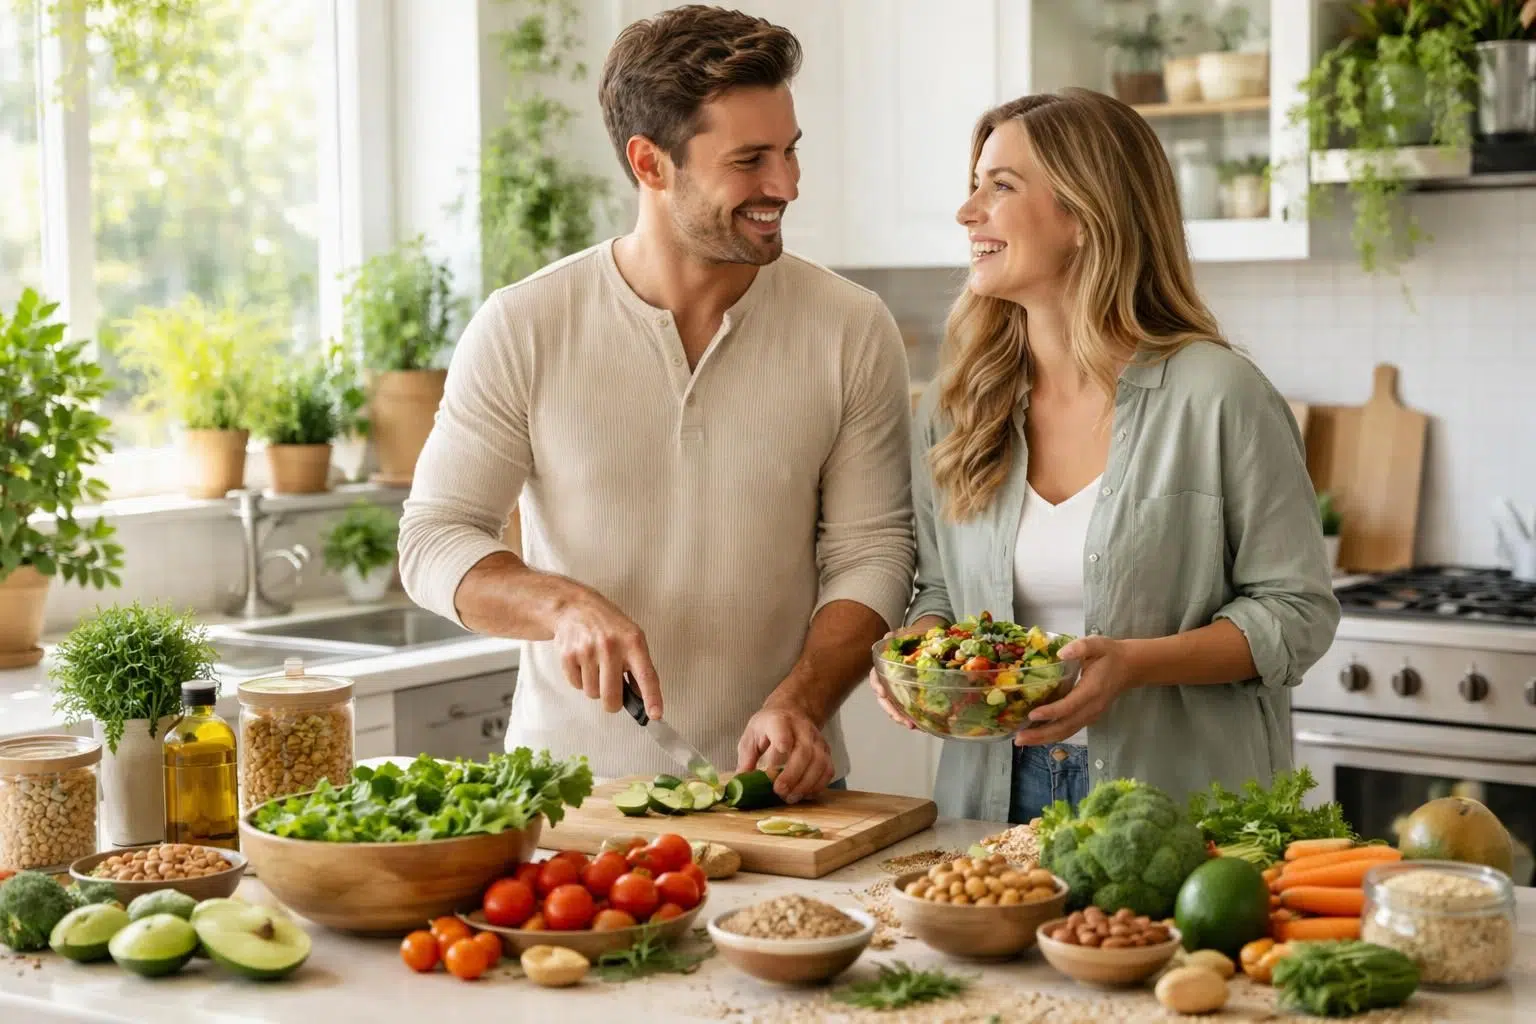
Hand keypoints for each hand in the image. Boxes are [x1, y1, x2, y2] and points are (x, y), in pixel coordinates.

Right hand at [552, 588, 662, 718]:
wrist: (575, 607)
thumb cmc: (608, 625)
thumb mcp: (631, 638)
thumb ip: (639, 666)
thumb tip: (644, 698)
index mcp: (633, 642)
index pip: (646, 675)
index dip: (652, 698)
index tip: (655, 715)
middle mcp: (611, 646)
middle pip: (612, 697)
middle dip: (612, 702)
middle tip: (613, 692)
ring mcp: (588, 651)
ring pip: (592, 694)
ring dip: (595, 686)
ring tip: (596, 665)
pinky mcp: (568, 656)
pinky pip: (576, 685)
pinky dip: (580, 679)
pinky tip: (583, 662)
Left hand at [737, 705, 834, 803]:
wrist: (792, 711)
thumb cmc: (768, 727)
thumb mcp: (751, 736)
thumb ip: (746, 758)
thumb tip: (741, 783)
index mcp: (778, 721)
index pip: (782, 728)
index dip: (782, 739)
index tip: (779, 753)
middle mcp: (802, 729)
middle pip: (804, 751)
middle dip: (792, 774)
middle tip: (779, 791)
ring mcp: (817, 740)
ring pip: (820, 763)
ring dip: (806, 784)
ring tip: (790, 797)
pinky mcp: (826, 752)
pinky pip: (828, 771)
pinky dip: (817, 786)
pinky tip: (804, 794)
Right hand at [868, 622, 933, 730]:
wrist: (928, 639)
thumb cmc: (914, 637)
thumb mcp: (906, 633)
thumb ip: (896, 636)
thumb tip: (889, 636)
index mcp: (884, 666)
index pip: (875, 677)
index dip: (877, 686)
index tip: (883, 693)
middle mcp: (888, 680)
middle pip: (884, 699)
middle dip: (891, 710)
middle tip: (903, 720)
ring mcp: (899, 689)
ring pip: (894, 707)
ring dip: (901, 717)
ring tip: (912, 726)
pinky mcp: (911, 695)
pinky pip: (907, 709)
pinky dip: (911, 717)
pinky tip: (921, 724)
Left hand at [1012, 635, 1133, 746]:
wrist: (1129, 667)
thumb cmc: (1110, 654)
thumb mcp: (1097, 644)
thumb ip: (1081, 647)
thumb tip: (1061, 653)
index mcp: (1092, 690)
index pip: (1070, 706)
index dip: (1051, 712)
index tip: (1031, 715)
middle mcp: (1092, 708)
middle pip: (1066, 726)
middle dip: (1041, 734)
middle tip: (1018, 739)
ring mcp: (1091, 715)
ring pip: (1067, 732)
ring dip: (1044, 739)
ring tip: (1022, 741)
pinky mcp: (1088, 718)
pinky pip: (1069, 730)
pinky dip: (1052, 735)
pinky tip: (1036, 735)